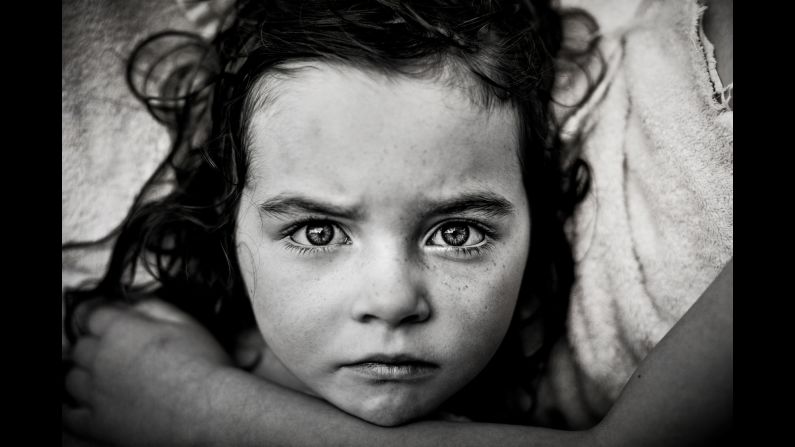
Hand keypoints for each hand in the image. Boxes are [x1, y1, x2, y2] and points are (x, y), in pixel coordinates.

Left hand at [63, 299, 233, 445]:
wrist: (208, 410)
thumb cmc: (203, 369)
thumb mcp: (185, 322)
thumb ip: (152, 306)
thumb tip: (135, 303)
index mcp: (119, 331)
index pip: (91, 315)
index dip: (102, 318)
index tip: (108, 322)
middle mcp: (101, 360)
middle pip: (81, 347)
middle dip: (95, 346)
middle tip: (115, 351)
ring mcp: (95, 393)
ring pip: (72, 379)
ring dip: (85, 375)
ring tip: (106, 378)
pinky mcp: (97, 424)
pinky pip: (69, 415)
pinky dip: (74, 408)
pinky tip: (89, 405)